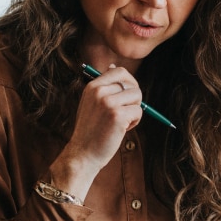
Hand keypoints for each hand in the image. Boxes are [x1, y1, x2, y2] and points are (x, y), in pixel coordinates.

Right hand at [50, 66, 143, 200]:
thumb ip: (102, 87)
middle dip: (135, 98)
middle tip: (127, 111)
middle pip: (132, 84)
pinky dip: (135, 121)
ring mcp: (108, 103)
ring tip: (123, 122)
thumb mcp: (91, 103)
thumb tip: (113, 67)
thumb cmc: (89, 130)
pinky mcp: (118, 116)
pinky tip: (123, 129)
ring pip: (137, 97)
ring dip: (135, 110)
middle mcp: (100, 92)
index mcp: (92, 86)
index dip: (129, 81)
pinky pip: (138, 111)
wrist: (82, 154)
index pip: (119, 71)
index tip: (128, 94)